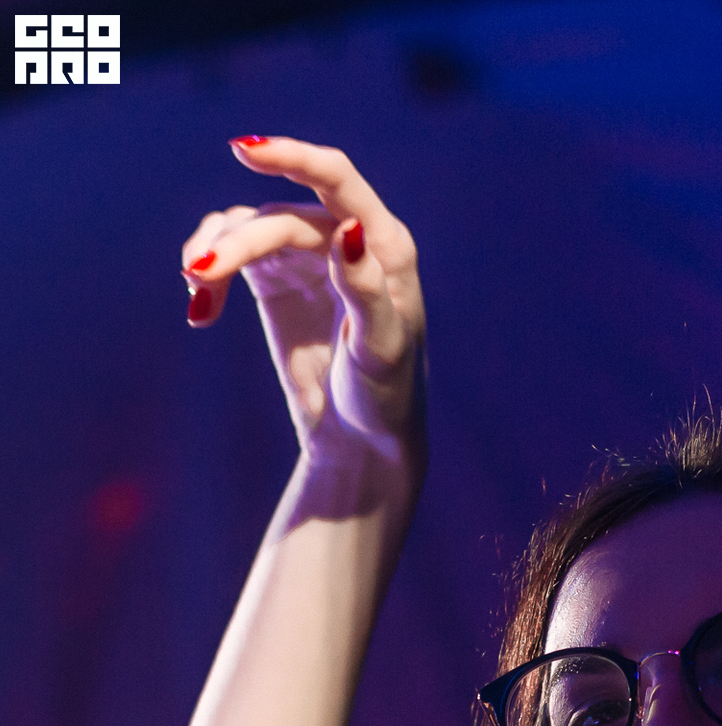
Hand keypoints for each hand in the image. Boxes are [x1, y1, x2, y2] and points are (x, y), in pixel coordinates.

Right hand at [181, 138, 425, 469]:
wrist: (360, 438)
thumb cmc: (385, 396)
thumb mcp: (381, 349)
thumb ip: (366, 291)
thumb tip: (348, 229)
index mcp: (385, 246)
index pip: (337, 182)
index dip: (293, 156)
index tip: (244, 149)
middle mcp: (345, 238)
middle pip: (280, 217)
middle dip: (237, 242)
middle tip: (197, 274)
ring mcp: (307, 255)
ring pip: (248, 227)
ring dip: (215, 252)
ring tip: (195, 290)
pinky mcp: (275, 277)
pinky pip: (232, 252)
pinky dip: (210, 274)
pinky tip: (200, 311)